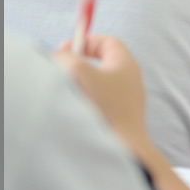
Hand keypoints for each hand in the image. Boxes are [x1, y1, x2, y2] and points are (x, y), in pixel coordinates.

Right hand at [53, 34, 146, 149]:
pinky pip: (99, 102)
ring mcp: (126, 99)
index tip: (66, 49)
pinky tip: (77, 110)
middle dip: (78, 63)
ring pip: (98, 83)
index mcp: (126, 64)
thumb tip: (60, 56)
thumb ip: (67, 58)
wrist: (123, 148)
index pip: (107, 42)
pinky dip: (85, 101)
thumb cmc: (106, 108)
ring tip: (68, 92)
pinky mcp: (119, 116)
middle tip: (62, 69)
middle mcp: (129, 79)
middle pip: (102, 62)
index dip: (85, 41)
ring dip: (80, 84)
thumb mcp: (80, 73)